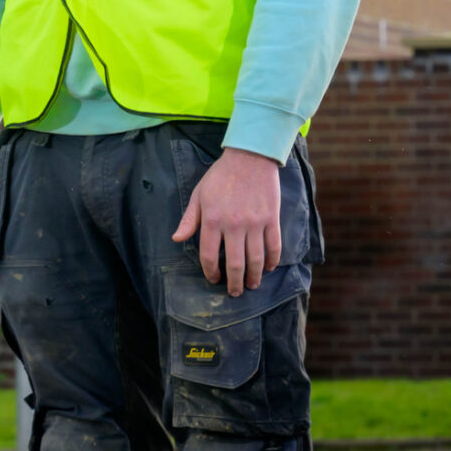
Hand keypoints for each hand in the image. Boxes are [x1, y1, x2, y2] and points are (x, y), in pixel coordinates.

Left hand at [172, 147, 283, 295]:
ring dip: (254, 276)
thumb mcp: (199, 195)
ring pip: (255, 259)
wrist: (250, 157)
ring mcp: (255, 223)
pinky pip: (273, 246)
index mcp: (212, 219)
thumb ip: (190, 220)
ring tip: (252, 285)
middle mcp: (233, 224)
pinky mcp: (271, 219)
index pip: (209, 254)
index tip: (213, 278)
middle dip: (234, 283)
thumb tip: (177, 240)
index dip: (210, 271)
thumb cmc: (221, 176)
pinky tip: (267, 267)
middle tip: (234, 293)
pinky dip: (271, 260)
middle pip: (234, 263)